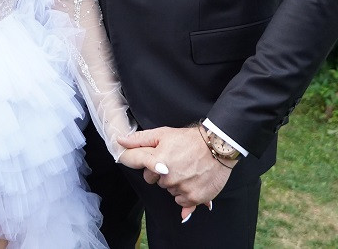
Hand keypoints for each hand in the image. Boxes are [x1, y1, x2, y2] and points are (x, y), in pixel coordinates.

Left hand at [118, 126, 233, 217]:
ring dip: (178, 184)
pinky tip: (194, 181)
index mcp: (158, 162)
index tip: (164, 161)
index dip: (154, 167)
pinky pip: (183, 202)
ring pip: (171, 192)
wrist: (217, 145)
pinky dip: (187, 195)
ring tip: (189, 170)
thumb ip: (140, 139)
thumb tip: (120, 140)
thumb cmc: (190, 139)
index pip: (146, 173)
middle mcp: (168, 177)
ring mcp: (182, 188)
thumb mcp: (164, 134)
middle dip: (166, 175)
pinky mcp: (194, 197)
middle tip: (179, 163)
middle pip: (158, 183)